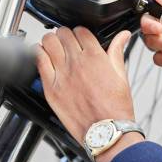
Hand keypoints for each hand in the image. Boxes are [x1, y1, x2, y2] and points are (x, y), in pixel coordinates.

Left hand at [36, 26, 142, 161]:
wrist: (106, 131)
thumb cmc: (115, 108)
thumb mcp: (121, 75)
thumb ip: (118, 51)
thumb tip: (123, 36)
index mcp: (95, 57)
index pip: (81, 30)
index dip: (80, 32)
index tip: (81, 38)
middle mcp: (77, 62)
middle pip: (63, 33)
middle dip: (65, 35)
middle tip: (67, 42)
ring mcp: (62, 74)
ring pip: (48, 42)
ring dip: (51, 41)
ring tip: (54, 47)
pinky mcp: (50, 88)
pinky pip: (38, 61)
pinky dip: (39, 54)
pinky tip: (43, 57)